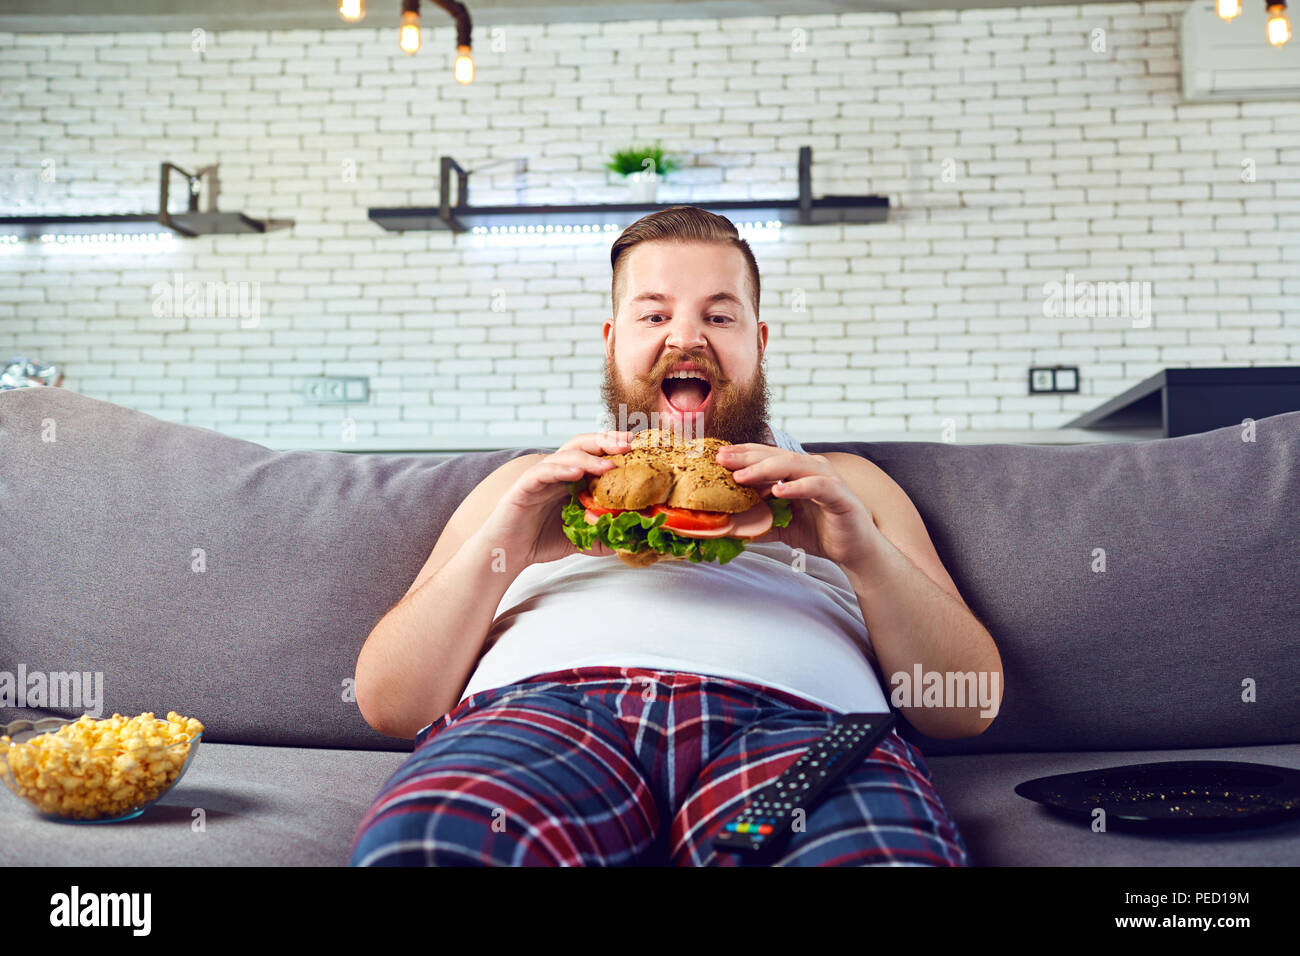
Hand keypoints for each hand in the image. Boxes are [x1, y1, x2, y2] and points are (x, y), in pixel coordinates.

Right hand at [480, 430, 632, 566]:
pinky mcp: (524, 486)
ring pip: (564, 455)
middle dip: (606, 441)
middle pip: (582, 445)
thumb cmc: (542, 541)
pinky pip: (542, 472)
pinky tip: (576, 473)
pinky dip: (560, 469)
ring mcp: (540, 476)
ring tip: (608, 465)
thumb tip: (636, 538)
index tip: (638, 447)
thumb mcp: (584, 539)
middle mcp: (557, 472)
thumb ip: (607, 534)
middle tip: (628, 444)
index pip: (595, 454)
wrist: (508, 553)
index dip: (615, 447)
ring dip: (588, 457)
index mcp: (572, 479)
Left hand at [715, 444, 880, 571]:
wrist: (853, 550)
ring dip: (766, 468)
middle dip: (746, 457)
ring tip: (742, 476)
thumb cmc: (819, 532)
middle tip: (721, 460)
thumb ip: (757, 523)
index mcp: (796, 472)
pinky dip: (797, 487)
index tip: (716, 456)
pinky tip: (779, 490)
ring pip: (794, 465)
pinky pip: (818, 486)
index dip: (741, 454)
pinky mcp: (841, 496)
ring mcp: (827, 479)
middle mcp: (812, 469)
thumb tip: (726, 527)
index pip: (766, 456)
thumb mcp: (780, 527)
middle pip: (775, 456)